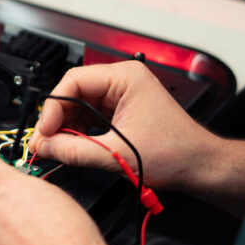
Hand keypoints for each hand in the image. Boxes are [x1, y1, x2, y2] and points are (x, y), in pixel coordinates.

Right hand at [29, 61, 219, 192]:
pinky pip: (88, 115)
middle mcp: (121, 80)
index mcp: (125, 77)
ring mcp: (120, 94)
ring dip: (65, 126)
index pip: (74, 81)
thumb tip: (45, 147)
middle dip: (57, 119)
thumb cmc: (176, 153)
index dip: (54, 107)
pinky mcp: (118, 109)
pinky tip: (71, 145)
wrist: (200, 167)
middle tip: (44, 142)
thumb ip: (75, 151)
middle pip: (73, 92)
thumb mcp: (118, 154)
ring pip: (78, 105)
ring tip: (56, 147)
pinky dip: (77, 131)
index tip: (44, 130)